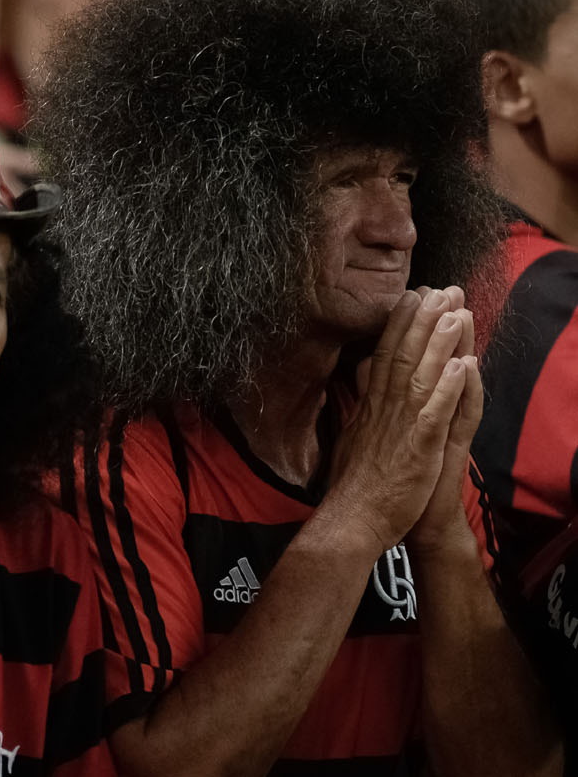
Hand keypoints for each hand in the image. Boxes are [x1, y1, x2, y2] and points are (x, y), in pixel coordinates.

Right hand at [326, 289, 471, 553]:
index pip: (384, 356)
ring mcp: (400, 428)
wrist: (351, 522)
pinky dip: (447, 388)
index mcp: (370, 408)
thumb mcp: (350, 438)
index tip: (413, 296)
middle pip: (403, 356)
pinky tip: (460, 365)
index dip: (401, 324)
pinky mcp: (418, 449)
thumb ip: (357, 407)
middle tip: (440, 289)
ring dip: (437, 343)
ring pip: (420, 376)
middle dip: (422, 321)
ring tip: (455, 312)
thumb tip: (356, 382)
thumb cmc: (353, 486)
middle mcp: (384, 411)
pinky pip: (434, 413)